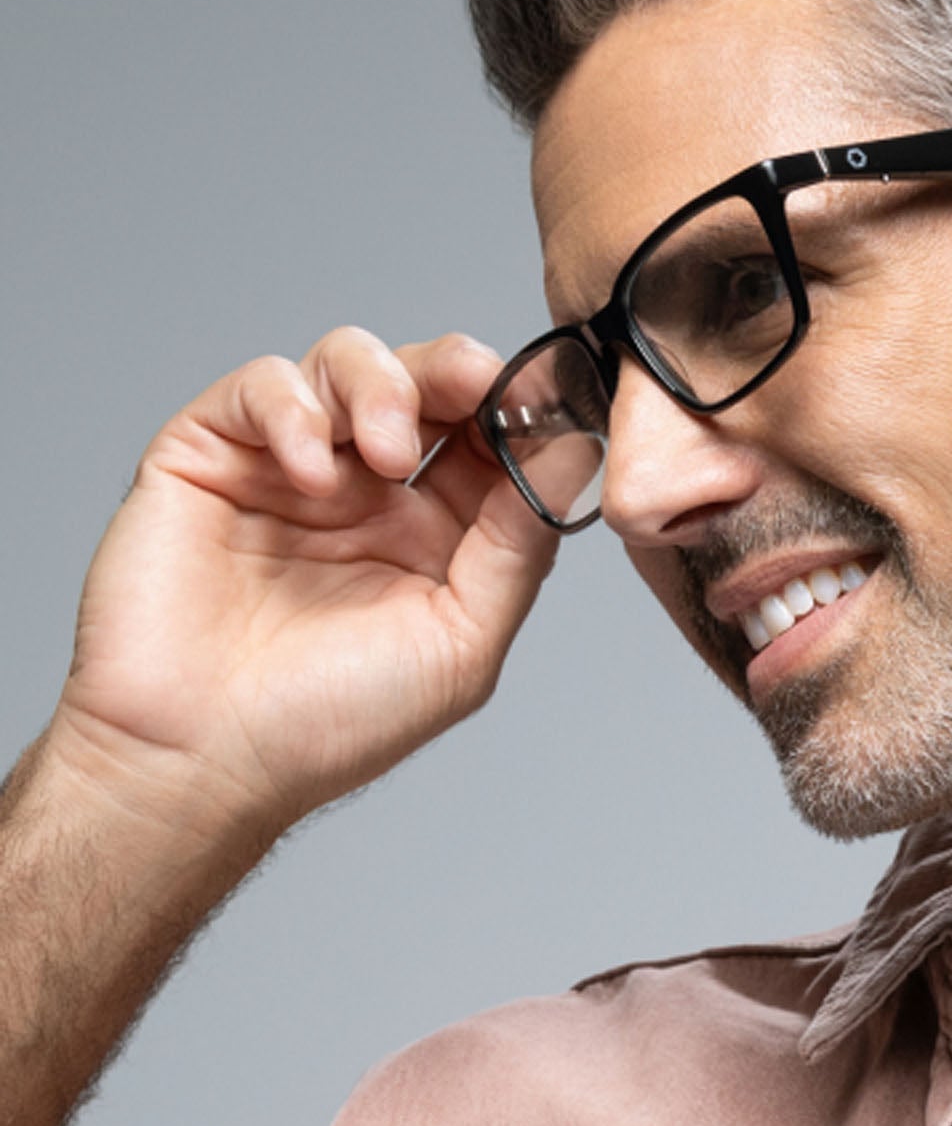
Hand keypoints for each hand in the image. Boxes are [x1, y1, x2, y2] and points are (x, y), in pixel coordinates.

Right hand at [51, 328, 558, 839]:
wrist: (200, 764)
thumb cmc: (328, 723)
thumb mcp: (461, 639)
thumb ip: (520, 543)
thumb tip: (577, 451)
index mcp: (433, 528)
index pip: (487, 433)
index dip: (518, 405)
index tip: (546, 396)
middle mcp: (366, 487)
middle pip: (426, 380)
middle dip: (458, 368)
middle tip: (476, 381)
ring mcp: (289, 465)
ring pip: (348, 361)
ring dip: (383, 384)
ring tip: (388, 451)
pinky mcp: (210, 454)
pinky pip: (261, 385)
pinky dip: (294, 408)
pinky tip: (311, 474)